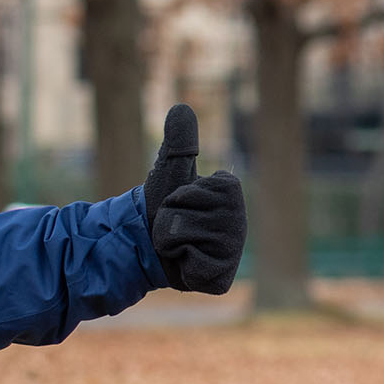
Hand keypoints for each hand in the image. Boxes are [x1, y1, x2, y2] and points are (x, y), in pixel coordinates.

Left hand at [143, 104, 245, 294]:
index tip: (180, 200)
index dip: (184, 192)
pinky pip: (197, 262)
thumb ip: (178, 142)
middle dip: (173, 215)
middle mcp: (240, 223)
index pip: (216, 185)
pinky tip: (182, 261)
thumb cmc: (159, 209)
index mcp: (232, 194)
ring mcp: (233, 252)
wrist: (143, 248)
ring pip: (192, 235)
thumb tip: (181, 106)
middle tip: (173, 224)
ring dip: (170, 237)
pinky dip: (180, 260)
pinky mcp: (221, 276)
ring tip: (174, 243)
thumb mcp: (169, 171)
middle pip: (198, 211)